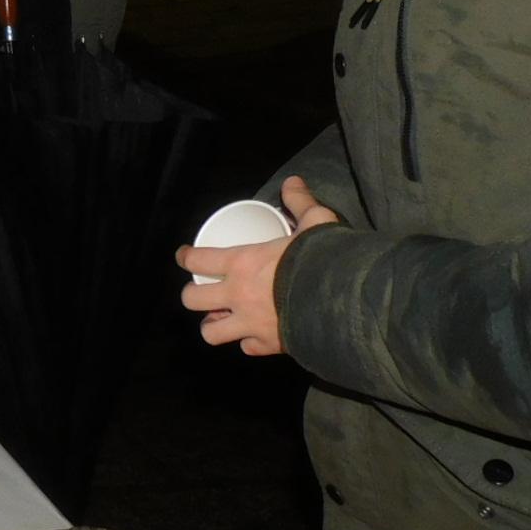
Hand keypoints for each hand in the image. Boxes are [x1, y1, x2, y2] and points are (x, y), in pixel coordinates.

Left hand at [175, 176, 340, 354]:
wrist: (346, 304)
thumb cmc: (323, 260)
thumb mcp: (316, 223)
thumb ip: (301, 202)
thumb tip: (293, 181)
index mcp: (242, 263)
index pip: (198, 259)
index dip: (186, 256)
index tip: (184, 255)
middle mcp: (237, 296)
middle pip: (192, 300)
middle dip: (192, 295)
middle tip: (202, 290)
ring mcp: (249, 324)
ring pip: (211, 333)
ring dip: (213, 325)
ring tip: (221, 319)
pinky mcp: (268, 346)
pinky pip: (247, 348)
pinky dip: (249, 343)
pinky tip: (255, 335)